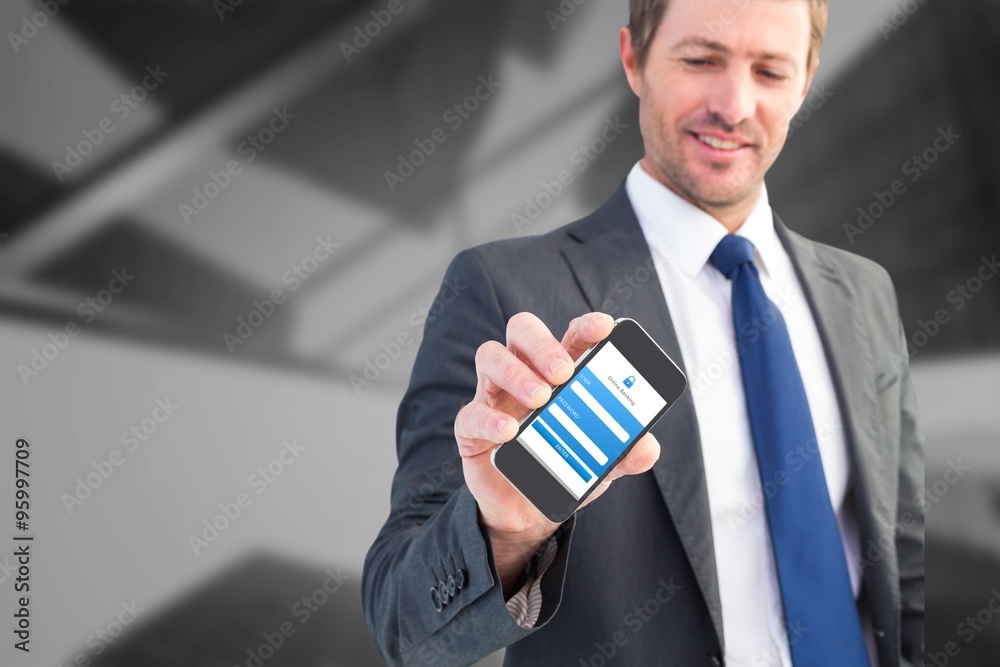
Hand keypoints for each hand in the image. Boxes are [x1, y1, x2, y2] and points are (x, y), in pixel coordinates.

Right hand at [454, 312, 660, 593]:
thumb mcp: (601, 462)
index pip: (571, 335)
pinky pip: (471, 413)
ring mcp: (494, 397)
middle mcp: (524, 373)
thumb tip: (648, 448)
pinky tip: (509, 431)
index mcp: (560, 371)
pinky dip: (490, 418)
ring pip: (490, 356)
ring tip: (540, 399)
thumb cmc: (564, 467)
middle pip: (523, 331)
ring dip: (515, 372)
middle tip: (564, 373)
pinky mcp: (472, 428)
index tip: (604, 328)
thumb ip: (624, 452)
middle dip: (543, 345)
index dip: (586, 326)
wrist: (528, 513)